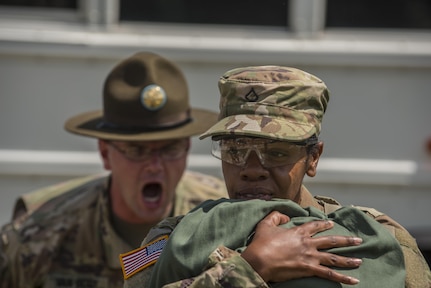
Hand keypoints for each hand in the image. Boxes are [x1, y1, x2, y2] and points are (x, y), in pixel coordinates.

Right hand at [241, 211, 362, 284]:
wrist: (259, 260)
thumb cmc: (261, 243)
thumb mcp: (266, 224)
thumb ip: (277, 216)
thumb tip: (286, 217)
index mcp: (298, 232)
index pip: (315, 225)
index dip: (324, 224)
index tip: (331, 223)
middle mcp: (308, 243)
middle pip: (331, 241)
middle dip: (346, 241)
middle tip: (358, 240)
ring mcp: (310, 257)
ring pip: (334, 258)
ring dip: (348, 260)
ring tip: (360, 260)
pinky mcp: (309, 269)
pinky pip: (329, 274)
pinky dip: (343, 278)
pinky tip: (354, 281)